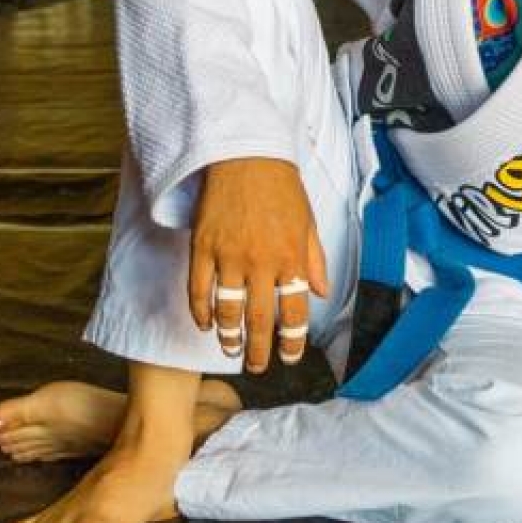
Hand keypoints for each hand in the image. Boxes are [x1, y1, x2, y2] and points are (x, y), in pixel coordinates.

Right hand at [188, 157, 328, 373]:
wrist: (247, 155)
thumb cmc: (282, 188)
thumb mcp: (308, 222)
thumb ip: (315, 260)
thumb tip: (323, 293)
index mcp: (292, 256)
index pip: (294, 311)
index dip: (292, 340)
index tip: (289, 357)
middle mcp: (262, 261)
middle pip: (259, 319)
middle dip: (259, 350)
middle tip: (257, 366)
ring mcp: (229, 255)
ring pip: (227, 310)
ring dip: (228, 336)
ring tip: (230, 350)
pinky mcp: (203, 246)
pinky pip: (198, 289)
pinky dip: (200, 312)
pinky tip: (206, 324)